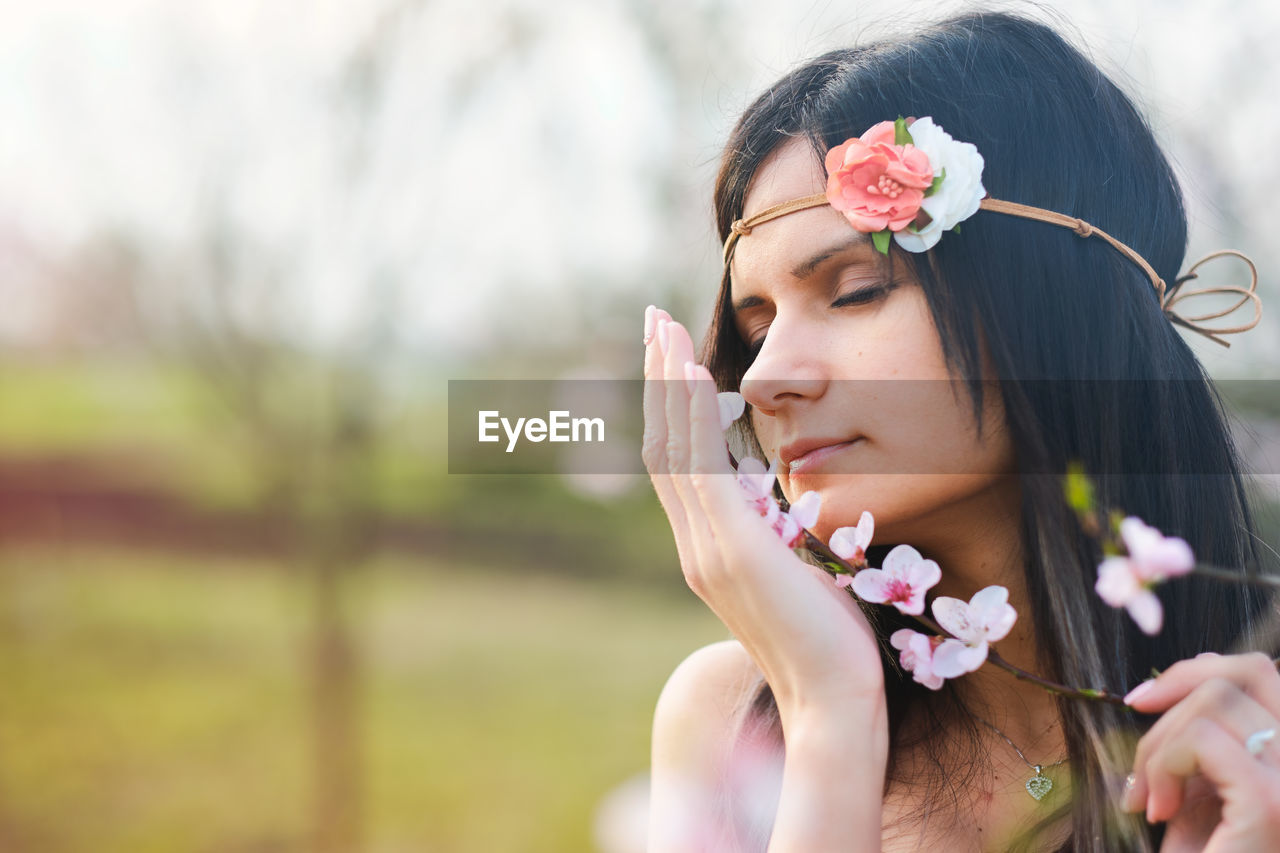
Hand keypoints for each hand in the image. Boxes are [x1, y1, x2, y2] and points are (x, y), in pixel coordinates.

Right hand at [641, 307, 886, 724]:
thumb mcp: (794, 574)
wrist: (832, 699)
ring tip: (663, 327)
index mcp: (707, 549)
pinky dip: (691, 416)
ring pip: (672, 448)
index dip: (671, 407)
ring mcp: (707, 547)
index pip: (678, 464)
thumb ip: (774, 537)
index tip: (673, 356)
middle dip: (658, 377)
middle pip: (662, 444)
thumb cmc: (827, 642)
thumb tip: (781, 507)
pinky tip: (690, 372)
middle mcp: (695, 545)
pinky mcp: (732, 548)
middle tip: (653, 319)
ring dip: (667, 381)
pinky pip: (701, 468)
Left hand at [1121, 651, 1279, 851]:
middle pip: (1245, 673)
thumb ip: (1206, 737)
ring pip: (1216, 700)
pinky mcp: (1273, 805)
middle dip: (1171, 700)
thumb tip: (1189, 673)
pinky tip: (1154, 810)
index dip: (1198, 669)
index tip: (1142, 700)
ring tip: (1147, 798)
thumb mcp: (1203, 790)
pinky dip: (1162, 764)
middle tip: (1140, 763)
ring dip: (1158, 743)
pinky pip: (1203, 740)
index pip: (1264, 671)